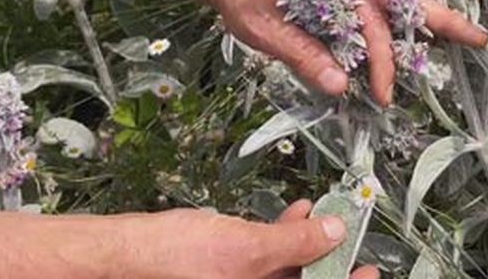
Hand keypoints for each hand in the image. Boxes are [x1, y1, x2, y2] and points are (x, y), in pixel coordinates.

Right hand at [124, 201, 378, 278]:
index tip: (368, 270)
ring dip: (307, 246)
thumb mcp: (246, 248)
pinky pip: (264, 267)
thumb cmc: (171, 262)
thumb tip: (334, 231)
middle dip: (328, 260)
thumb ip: (296, 242)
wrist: (118, 257)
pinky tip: (293, 216)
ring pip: (285, 275)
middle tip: (350, 235)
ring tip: (323, 215)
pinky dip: (282, 244)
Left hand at [204, 0, 486, 104]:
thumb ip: (301, 55)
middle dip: (446, 21)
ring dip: (433, 21)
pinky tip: (422, 40)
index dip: (381, 64)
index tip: (381, 96)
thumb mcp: (264, 28)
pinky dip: (410, 24)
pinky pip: (387, 9)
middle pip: (408, 1)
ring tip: (466, 38)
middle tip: (481, 40)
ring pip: (403, 4)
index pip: (373, 27)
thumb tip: (339, 86)